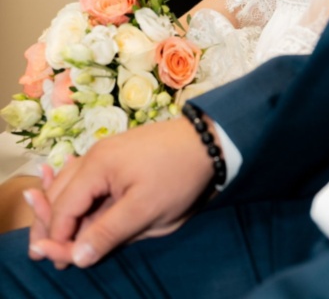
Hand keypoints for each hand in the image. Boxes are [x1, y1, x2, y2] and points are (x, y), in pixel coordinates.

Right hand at [26, 116, 214, 268]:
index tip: (59, 264)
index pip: (63, 208)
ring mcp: (104, 152)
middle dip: (51, 224)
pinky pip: (84, 175)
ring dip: (60, 209)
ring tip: (57, 237)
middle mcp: (93, 155)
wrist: (206, 140)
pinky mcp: (116, 153)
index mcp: (96, 167)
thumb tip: (75, 257)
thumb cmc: (178, 175)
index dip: (57, 239)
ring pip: (68, 183)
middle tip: (46, 254)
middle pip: (59, 193)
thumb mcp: (145, 211)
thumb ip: (107, 234)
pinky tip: (69, 204)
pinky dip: (74, 193)